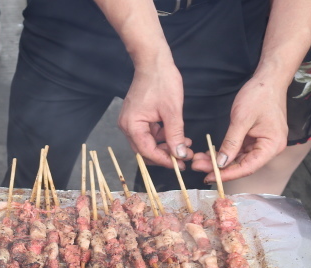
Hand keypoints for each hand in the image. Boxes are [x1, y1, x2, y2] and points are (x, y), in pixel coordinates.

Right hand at [119, 52, 191, 166]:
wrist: (153, 61)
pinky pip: (147, 133)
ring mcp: (130, 121)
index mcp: (132, 125)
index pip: (147, 151)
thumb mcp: (172, 111)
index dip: (164, 160)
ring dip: (164, 146)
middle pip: (144, 150)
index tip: (180, 164)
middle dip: (164, 155)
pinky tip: (175, 135)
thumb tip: (179, 154)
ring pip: (147, 143)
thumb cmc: (161, 81)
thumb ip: (175, 135)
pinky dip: (161, 137)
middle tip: (184, 156)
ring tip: (184, 145)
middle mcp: (127, 126)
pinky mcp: (136, 117)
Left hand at [191, 76, 287, 182]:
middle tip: (197, 166)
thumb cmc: (259, 95)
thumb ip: (231, 143)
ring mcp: (263, 144)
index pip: (248, 167)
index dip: (227, 174)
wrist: (269, 79)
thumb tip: (220, 163)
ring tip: (198, 160)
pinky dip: (224, 152)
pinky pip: (239, 150)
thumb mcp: (242, 119)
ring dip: (219, 161)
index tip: (209, 176)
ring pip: (238, 159)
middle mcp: (270, 148)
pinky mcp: (255, 139)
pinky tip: (209, 154)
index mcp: (272, 145)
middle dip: (219, 168)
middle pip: (242, 165)